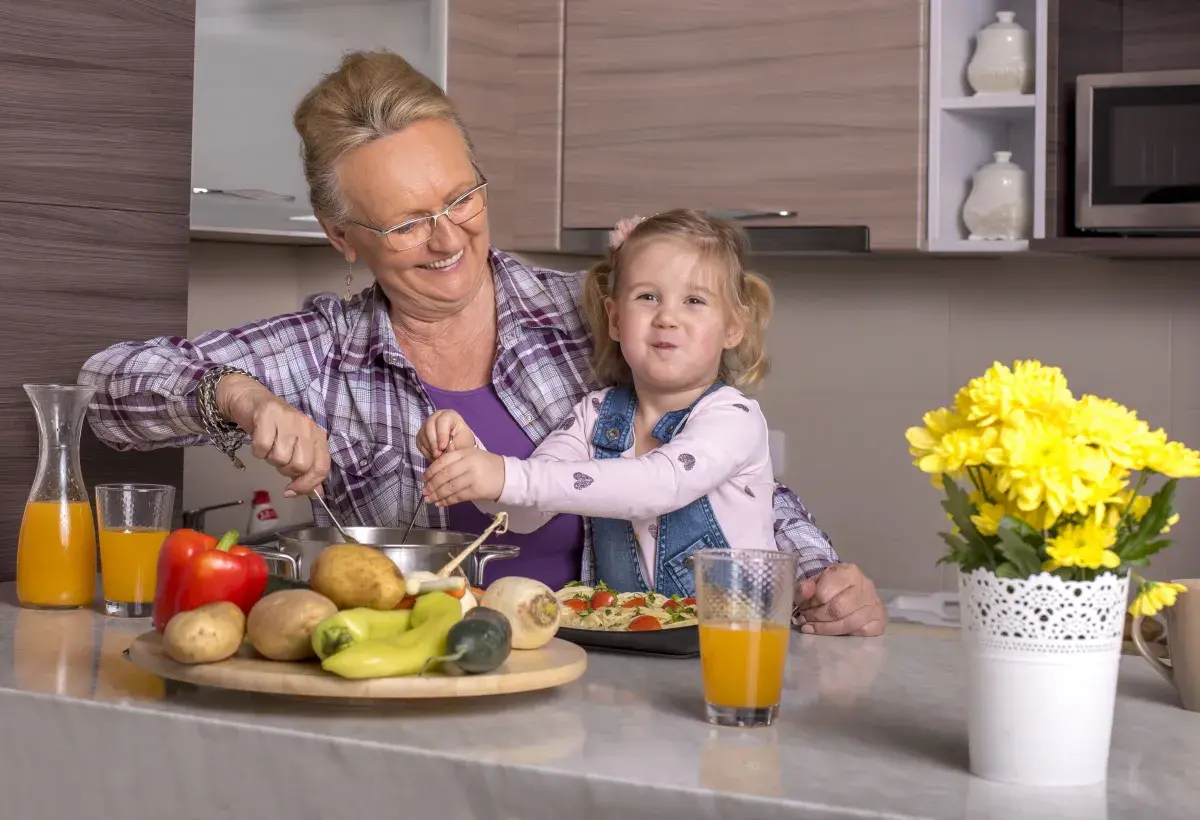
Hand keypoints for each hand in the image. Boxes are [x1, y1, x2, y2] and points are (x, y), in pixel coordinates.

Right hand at [216, 374, 329, 497]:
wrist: (252, 401)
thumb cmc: (275, 427)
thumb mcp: (295, 448)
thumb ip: (307, 471)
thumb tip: (316, 494)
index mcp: (317, 436)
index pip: (321, 467)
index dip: (307, 485)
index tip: (292, 492)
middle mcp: (306, 426)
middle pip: (301, 465)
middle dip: (285, 469)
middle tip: (278, 457)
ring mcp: (288, 420)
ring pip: (280, 458)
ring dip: (270, 458)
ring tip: (269, 445)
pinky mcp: (267, 416)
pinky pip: (262, 447)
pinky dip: (257, 450)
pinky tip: (259, 440)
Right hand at [417, 409, 475, 461]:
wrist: (458, 448)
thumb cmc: (462, 444)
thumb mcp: (463, 445)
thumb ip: (454, 446)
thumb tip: (444, 452)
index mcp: (450, 415)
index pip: (443, 420)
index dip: (441, 434)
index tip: (443, 447)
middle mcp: (436, 417)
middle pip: (429, 425)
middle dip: (433, 442)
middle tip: (438, 454)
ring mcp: (427, 425)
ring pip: (423, 435)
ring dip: (429, 448)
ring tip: (438, 457)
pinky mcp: (421, 435)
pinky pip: (419, 442)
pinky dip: (425, 451)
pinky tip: (433, 456)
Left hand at [422, 448, 504, 506]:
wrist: (506, 476)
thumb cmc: (485, 466)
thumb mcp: (470, 456)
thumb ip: (454, 461)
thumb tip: (433, 475)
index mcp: (465, 453)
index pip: (443, 461)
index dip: (431, 470)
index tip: (424, 478)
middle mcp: (468, 463)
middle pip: (445, 475)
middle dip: (432, 485)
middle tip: (424, 491)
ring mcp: (473, 477)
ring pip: (450, 487)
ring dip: (437, 494)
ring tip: (429, 499)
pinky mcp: (477, 490)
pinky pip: (458, 497)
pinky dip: (447, 501)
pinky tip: (441, 504)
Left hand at [795, 563, 886, 636]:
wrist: (854, 590)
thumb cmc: (833, 585)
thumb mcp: (817, 580)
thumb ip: (807, 586)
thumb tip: (804, 591)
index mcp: (849, 572)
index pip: (824, 593)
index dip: (809, 603)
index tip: (802, 606)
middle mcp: (866, 587)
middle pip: (836, 610)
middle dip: (816, 616)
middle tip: (805, 618)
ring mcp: (875, 605)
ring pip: (847, 624)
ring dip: (825, 628)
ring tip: (811, 626)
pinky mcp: (879, 621)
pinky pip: (859, 633)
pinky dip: (841, 634)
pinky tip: (829, 632)